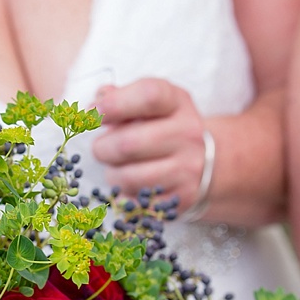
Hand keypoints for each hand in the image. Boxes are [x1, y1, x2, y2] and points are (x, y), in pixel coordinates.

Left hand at [91, 78, 207, 210]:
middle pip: (128, 144)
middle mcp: (187, 133)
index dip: (115, 104)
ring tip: (117, 167)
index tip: (93, 111)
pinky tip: (130, 185)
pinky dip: (125, 195)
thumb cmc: (164, 127)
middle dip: (103, 148)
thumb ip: (121, 97)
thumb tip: (98, 100)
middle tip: (102, 148)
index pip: (148, 97)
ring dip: (112, 174)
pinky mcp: (182, 197)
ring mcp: (188, 168)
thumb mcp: (150, 104)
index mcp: (177, 102)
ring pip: (129, 177)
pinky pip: (137, 202)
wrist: (206, 160)